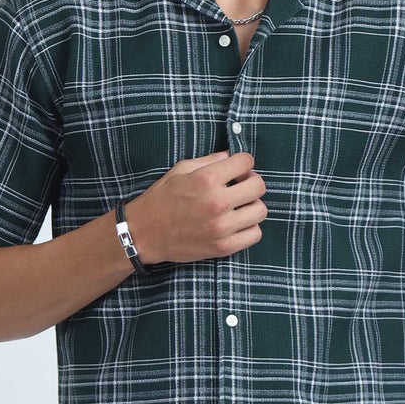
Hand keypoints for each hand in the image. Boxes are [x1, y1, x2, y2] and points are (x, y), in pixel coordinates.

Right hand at [126, 150, 265, 266]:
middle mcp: (218, 202)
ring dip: (252, 205)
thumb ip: (209, 160)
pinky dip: (249, 227)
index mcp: (206, 179)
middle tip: (240, 186)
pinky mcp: (223, 247)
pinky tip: (237, 223)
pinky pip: (254, 234)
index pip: (246, 162)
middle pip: (258, 186)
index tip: (238, 167)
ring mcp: (222, 227)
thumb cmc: (161, 199)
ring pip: (260, 211)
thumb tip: (231, 156)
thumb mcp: (181, 170)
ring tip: (239, 206)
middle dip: (251, 182)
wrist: (145, 234)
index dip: (244, 162)